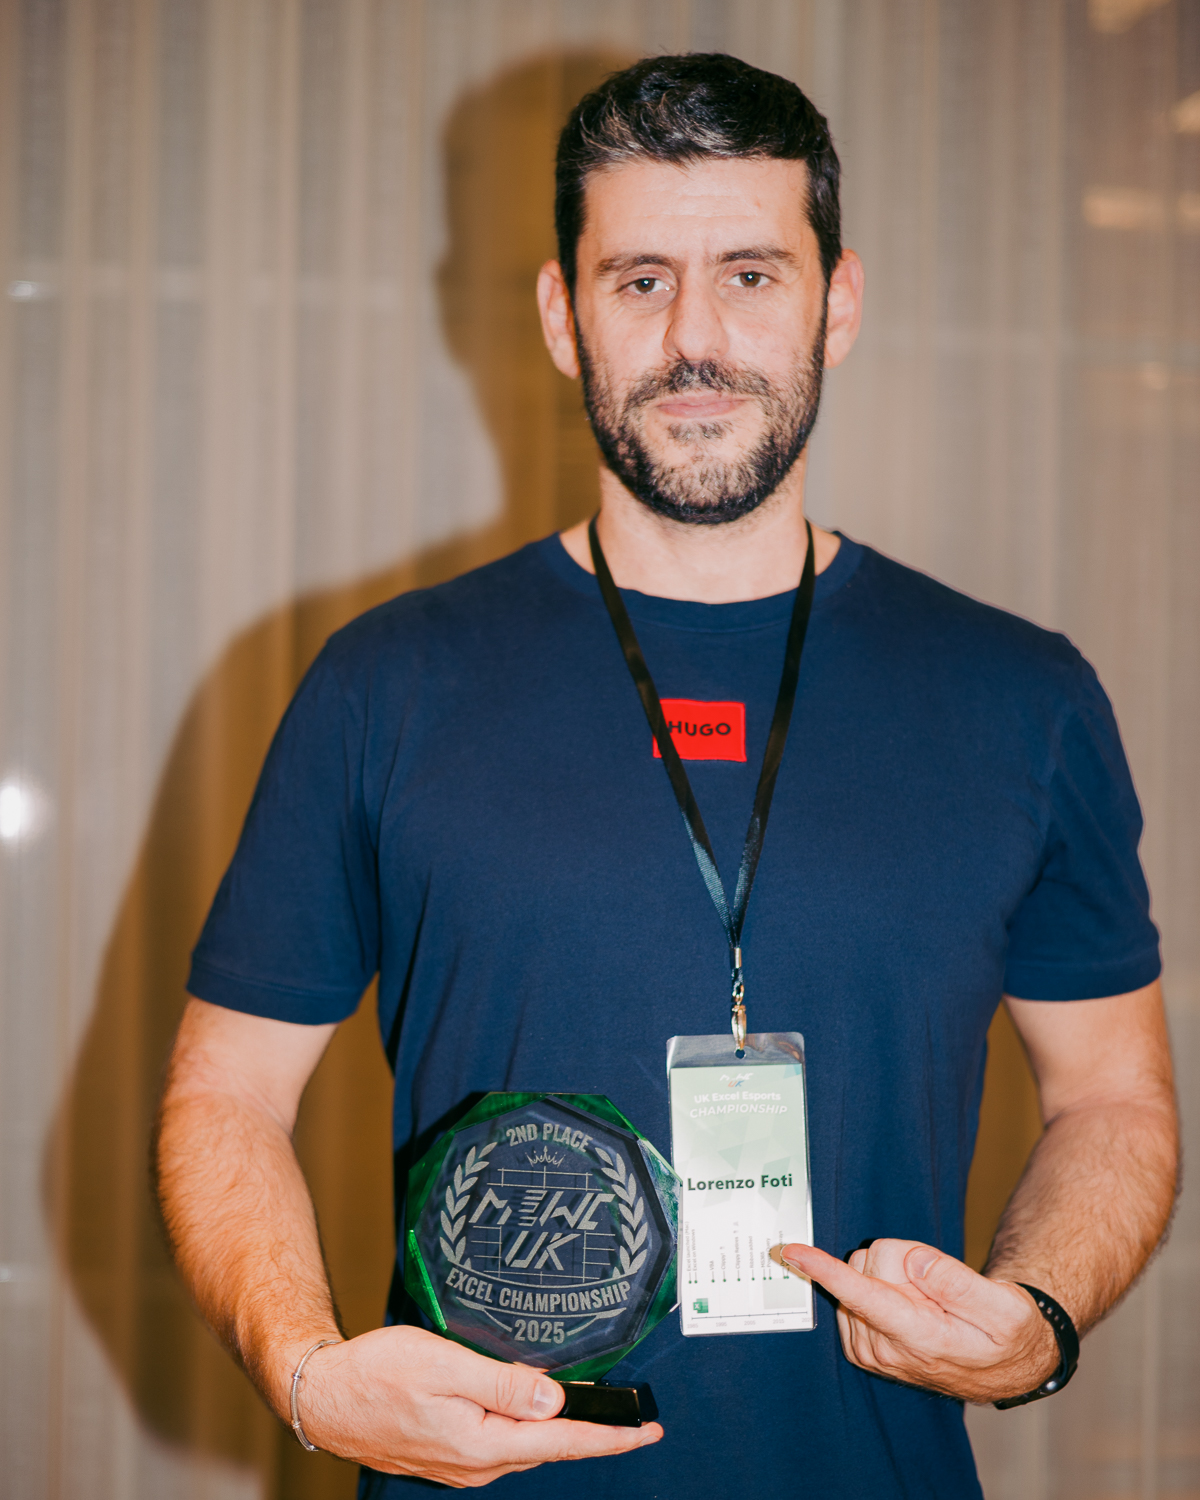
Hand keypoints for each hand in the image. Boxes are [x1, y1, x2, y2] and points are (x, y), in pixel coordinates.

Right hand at [293, 1325, 660, 1485]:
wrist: (323, 1395)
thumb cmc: (376, 1374)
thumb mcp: (442, 1365)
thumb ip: (501, 1383)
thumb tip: (553, 1398)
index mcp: (481, 1444)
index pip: (562, 1441)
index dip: (610, 1436)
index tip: (647, 1432)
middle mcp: (476, 1463)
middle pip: (550, 1446)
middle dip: (594, 1434)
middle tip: (634, 1420)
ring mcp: (462, 1463)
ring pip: (527, 1445)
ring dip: (562, 1430)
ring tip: (596, 1413)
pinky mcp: (449, 1452)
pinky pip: (503, 1442)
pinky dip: (529, 1428)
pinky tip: (535, 1411)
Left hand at [779, 1239, 1060, 1402]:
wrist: (1007, 1365)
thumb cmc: (1008, 1334)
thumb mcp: (1005, 1308)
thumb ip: (958, 1282)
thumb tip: (911, 1261)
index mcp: (918, 1339)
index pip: (863, 1296)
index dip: (826, 1271)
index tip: (794, 1252)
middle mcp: (884, 1348)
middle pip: (869, 1262)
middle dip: (903, 1259)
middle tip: (940, 1286)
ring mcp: (869, 1348)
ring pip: (861, 1268)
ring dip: (895, 1273)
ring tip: (933, 1299)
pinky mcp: (861, 1342)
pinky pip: (857, 1283)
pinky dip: (883, 1283)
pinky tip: (913, 1302)